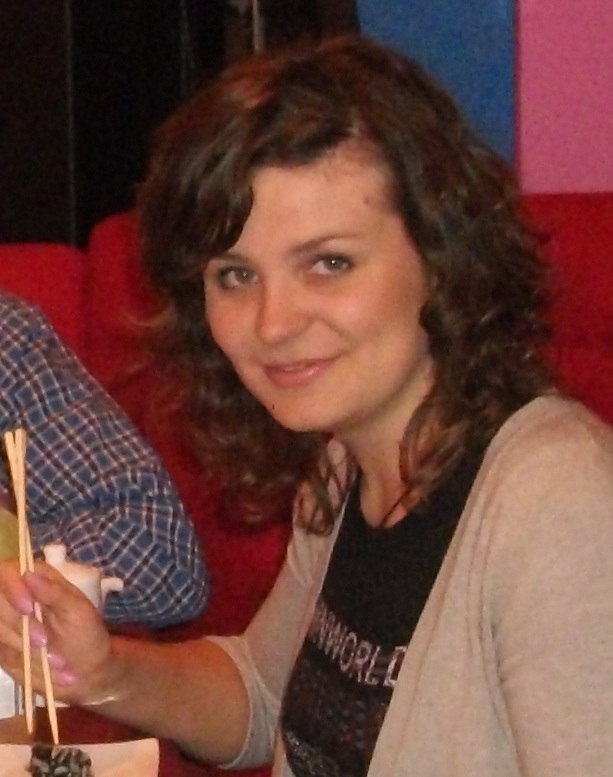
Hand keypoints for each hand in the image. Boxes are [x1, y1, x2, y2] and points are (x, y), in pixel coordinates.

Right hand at [0, 560, 115, 705]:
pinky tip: (43, 668)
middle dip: (22, 628)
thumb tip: (28, 574)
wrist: (85, 672)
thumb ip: (54, 592)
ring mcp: (6, 623)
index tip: (28, 610)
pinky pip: (1, 653)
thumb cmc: (86, 635)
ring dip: (25, 650)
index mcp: (38, 579)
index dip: (13, 589)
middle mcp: (16, 597)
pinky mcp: (2, 647)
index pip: (7, 572)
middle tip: (45, 643)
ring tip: (54, 660)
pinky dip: (22, 664)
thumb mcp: (77, 611)